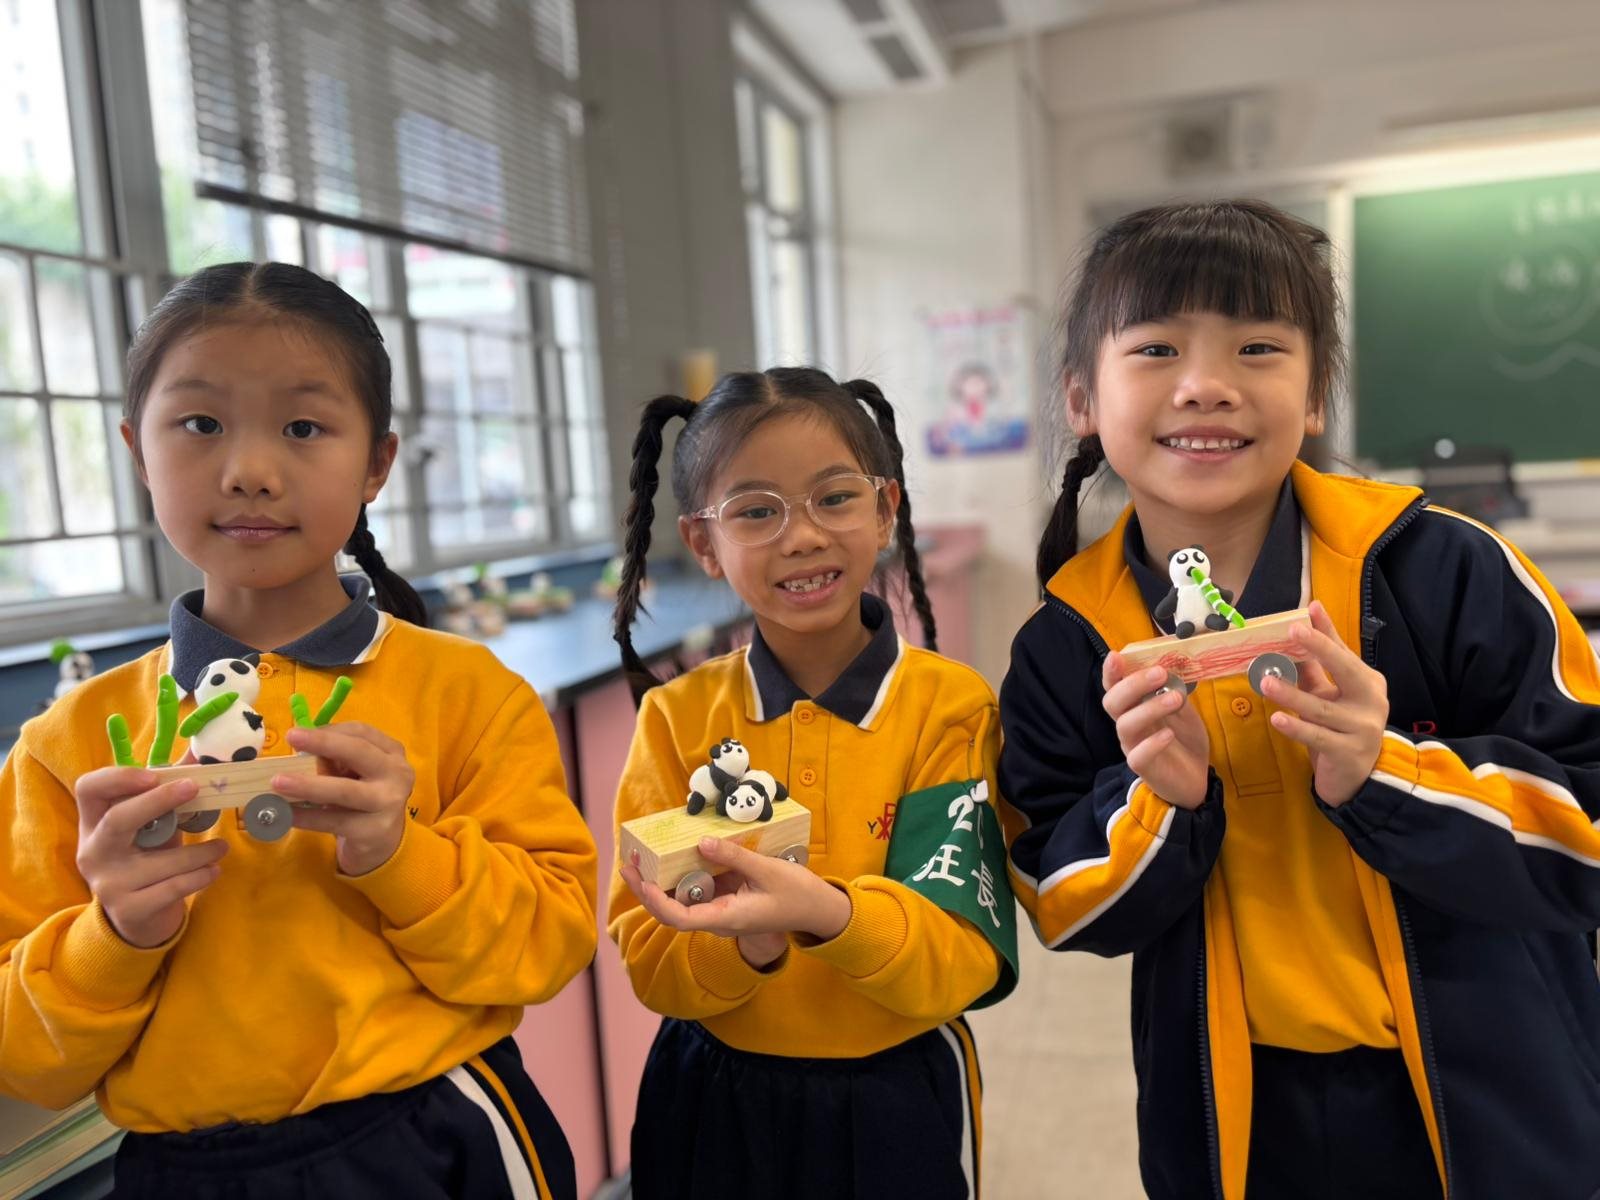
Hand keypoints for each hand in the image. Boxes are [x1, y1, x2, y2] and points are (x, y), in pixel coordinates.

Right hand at [73, 766, 228, 947]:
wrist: (139, 915)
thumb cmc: (148, 857)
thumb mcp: (154, 824)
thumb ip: (171, 791)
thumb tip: (204, 752)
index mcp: (94, 823)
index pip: (88, 789)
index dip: (117, 778)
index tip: (153, 775)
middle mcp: (93, 852)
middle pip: (118, 820)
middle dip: (158, 801)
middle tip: (195, 788)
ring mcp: (108, 884)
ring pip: (157, 861)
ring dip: (198, 851)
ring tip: (222, 847)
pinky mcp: (129, 910)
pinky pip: (171, 888)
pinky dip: (199, 876)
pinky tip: (214, 870)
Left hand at [277, 724, 414, 875]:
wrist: (382, 841)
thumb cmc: (362, 797)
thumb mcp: (355, 773)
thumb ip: (335, 760)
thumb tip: (298, 752)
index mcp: (391, 752)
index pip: (361, 732)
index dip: (329, 730)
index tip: (298, 732)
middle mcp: (397, 773)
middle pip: (359, 752)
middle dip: (324, 743)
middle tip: (291, 736)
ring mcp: (388, 803)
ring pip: (346, 790)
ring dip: (309, 785)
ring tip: (278, 782)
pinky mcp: (374, 830)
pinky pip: (335, 821)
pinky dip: (308, 817)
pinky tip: (287, 814)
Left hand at [620, 837, 849, 963]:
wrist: (817, 909)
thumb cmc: (796, 893)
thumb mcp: (767, 870)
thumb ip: (733, 857)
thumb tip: (701, 843)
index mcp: (726, 918)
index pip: (680, 918)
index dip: (656, 902)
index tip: (642, 881)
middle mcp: (718, 917)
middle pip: (673, 910)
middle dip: (647, 888)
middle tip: (629, 861)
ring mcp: (721, 908)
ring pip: (683, 898)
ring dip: (661, 881)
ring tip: (641, 856)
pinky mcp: (727, 898)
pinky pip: (699, 887)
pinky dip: (683, 872)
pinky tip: (675, 854)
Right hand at [1101, 651, 1210, 809]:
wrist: (1196, 777)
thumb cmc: (1184, 739)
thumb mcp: (1183, 708)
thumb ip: (1175, 688)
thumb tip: (1176, 664)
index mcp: (1133, 706)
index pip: (1114, 685)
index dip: (1111, 671)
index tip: (1118, 655)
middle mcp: (1127, 723)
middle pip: (1113, 702)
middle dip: (1133, 684)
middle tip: (1160, 673)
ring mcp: (1133, 745)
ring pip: (1125, 725)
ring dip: (1149, 708)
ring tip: (1175, 699)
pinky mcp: (1143, 767)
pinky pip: (1138, 756)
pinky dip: (1152, 743)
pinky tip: (1169, 735)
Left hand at [1260, 600, 1389, 806]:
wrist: (1357, 778)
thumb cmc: (1340, 728)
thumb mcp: (1330, 694)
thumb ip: (1316, 665)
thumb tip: (1298, 627)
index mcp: (1367, 682)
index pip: (1343, 652)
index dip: (1324, 632)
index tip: (1307, 610)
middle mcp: (1371, 702)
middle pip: (1345, 669)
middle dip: (1320, 648)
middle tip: (1293, 631)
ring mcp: (1363, 728)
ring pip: (1322, 707)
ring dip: (1291, 693)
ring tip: (1265, 681)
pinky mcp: (1348, 753)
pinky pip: (1317, 737)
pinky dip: (1296, 727)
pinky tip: (1277, 718)